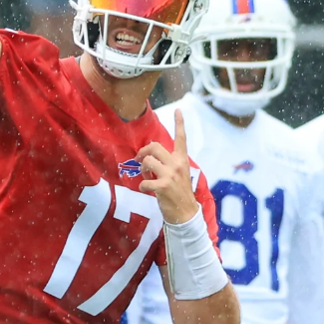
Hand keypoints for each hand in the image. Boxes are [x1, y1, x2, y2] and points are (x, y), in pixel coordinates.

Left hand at [136, 110, 198, 224]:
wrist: (186, 213)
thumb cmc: (179, 193)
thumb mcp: (179, 174)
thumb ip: (168, 164)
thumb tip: (149, 158)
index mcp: (182, 160)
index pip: (181, 138)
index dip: (179, 123)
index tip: (178, 110)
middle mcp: (177, 164)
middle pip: (154, 146)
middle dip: (142, 152)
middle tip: (138, 160)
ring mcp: (170, 174)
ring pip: (147, 161)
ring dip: (142, 170)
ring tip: (146, 177)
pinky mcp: (163, 186)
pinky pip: (144, 181)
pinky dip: (142, 186)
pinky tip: (148, 190)